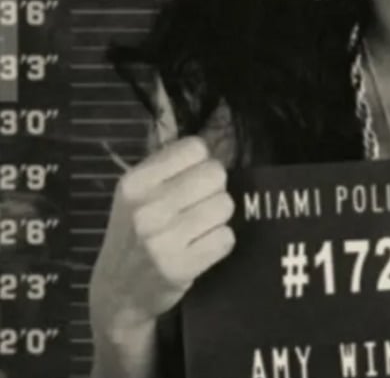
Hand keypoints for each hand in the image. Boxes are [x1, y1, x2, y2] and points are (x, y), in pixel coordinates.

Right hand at [88, 135, 235, 343]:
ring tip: (197, 229)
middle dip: (213, 189)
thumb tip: (214, 144)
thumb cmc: (134, 234)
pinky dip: (219, 243)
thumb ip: (169, 167)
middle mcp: (146, 208)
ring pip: (225, 205)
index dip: (201, 162)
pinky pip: (226, 238)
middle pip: (216, 173)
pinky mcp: (179, 267)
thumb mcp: (136, 194)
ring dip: (218, 218)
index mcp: (135, 182)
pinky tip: (200, 249)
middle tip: (198, 206)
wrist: (116, 293)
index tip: (191, 179)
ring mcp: (162, 239)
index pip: (195, 147)